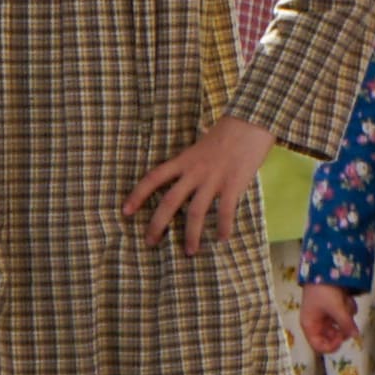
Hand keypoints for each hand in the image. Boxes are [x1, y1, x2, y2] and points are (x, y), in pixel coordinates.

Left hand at [128, 116, 274, 247]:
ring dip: (191, 235)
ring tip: (189, 252)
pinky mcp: (233, 184)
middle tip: (149, 242)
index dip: (137, 195)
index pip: (153, 178)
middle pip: (169, 201)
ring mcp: (213, 179)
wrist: (250, 122)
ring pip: (195, 212)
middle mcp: (194, 171)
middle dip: (157, 224)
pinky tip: (222, 239)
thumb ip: (190, 165)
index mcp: (183, 160)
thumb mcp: (199, 147)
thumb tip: (183, 181)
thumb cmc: (225, 134)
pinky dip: (223, 227)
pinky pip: (225, 211)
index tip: (125, 211)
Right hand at [296, 280, 359, 356]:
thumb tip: (356, 336)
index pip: (318, 346)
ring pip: (341, 325)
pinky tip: (345, 297)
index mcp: (310, 325)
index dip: (331, 346)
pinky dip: (347, 307)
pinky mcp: (334, 307)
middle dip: (342, 329)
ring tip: (345, 301)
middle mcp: (317, 322)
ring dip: (346, 315)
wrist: (323, 268)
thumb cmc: (323, 291)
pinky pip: (344, 314)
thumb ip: (346, 324)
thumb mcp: (336, 308)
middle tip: (349, 324)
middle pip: (332, 337)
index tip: (341, 340)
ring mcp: (326, 315)